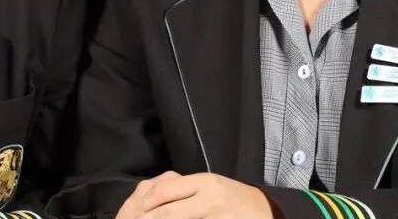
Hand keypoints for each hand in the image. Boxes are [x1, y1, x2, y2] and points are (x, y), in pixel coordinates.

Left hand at [117, 172, 272, 218]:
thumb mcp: (208, 187)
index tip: (132, 213)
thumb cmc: (232, 200)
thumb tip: (148, 199)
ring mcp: (217, 216)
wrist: (266, 211)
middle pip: (166, 212)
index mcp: (203, 182)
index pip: (163, 190)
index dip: (143, 204)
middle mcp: (210, 197)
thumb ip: (182, 191)